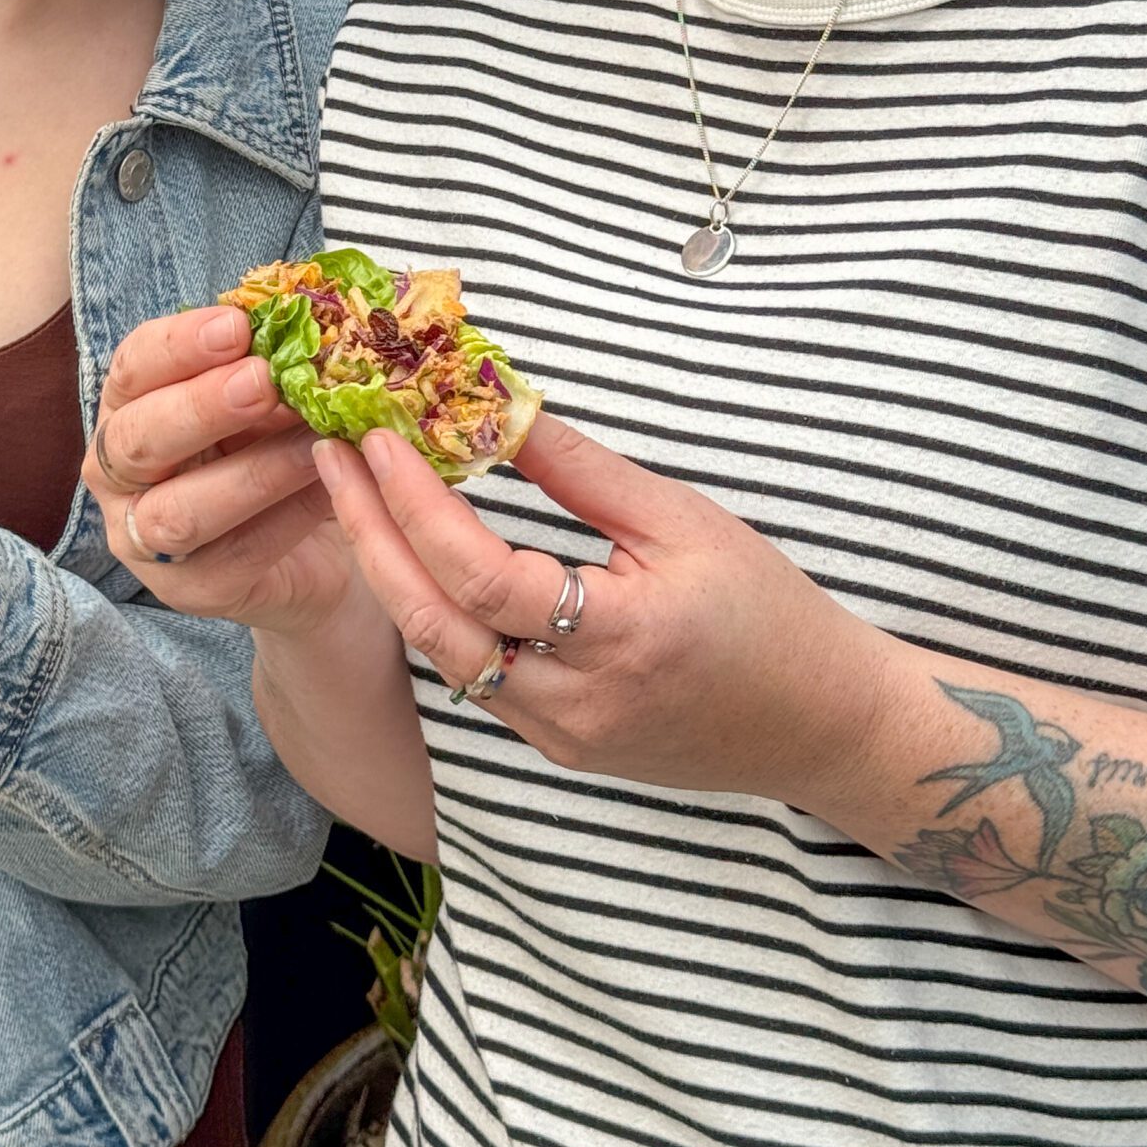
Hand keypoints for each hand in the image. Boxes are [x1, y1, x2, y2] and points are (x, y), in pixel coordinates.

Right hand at [87, 306, 355, 637]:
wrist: (314, 545)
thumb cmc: (276, 446)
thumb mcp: (270, 400)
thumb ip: (272, 368)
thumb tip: (310, 334)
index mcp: (130, 405)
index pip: (133, 367)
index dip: (179, 345)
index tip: (236, 325)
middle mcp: (120, 473)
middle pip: (138, 440)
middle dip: (200, 406)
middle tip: (263, 381)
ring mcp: (145, 539)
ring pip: (176, 512)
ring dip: (250, 473)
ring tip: (312, 443)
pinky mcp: (191, 590)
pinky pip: (232, 557)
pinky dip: (285, 521)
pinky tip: (328, 491)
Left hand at [316, 415, 902, 813]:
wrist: (818, 722)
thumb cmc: (765, 608)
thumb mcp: (682, 519)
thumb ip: (582, 469)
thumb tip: (500, 399)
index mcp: (617, 639)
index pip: (484, 576)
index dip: (419, 505)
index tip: (378, 436)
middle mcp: (573, 703)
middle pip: (433, 625)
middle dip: (369, 534)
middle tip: (328, 455)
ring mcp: (558, 736)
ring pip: (440, 657)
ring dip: (388, 572)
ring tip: (353, 493)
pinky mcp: (555, 747)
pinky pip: (469, 678)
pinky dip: (431, 611)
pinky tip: (407, 552)